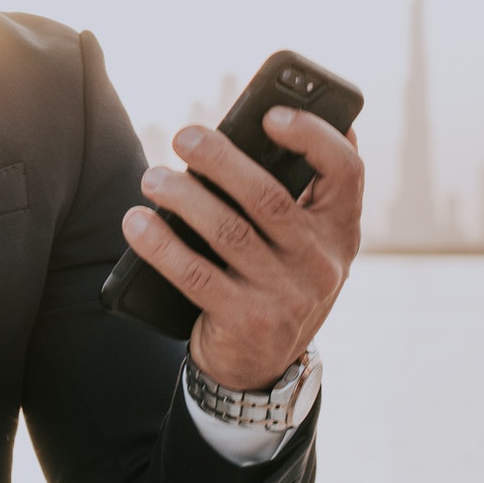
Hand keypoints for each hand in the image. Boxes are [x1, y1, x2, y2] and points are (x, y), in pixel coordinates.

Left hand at [120, 108, 363, 390]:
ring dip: (183, 198)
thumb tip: (280, 115)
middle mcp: (321, 263)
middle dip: (221, 160)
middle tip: (184, 136)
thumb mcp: (301, 242)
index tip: (270, 114)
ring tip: (152, 178)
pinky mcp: (247, 323)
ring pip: (229, 231)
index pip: (346, 171)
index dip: (313, 136)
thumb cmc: (273, 279)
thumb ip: (297, 191)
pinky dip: (161, 244)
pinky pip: (196, 276)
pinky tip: (136, 223)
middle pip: (269, 198)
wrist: (261, 368)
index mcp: (340, 230)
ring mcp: (287, 296)